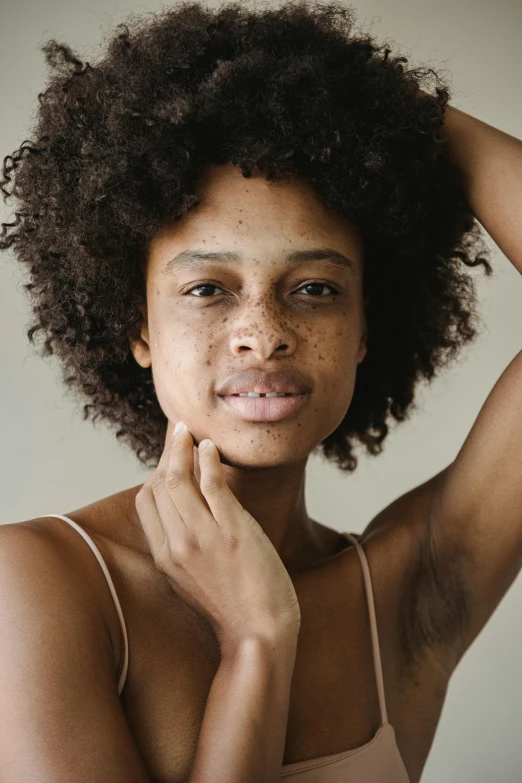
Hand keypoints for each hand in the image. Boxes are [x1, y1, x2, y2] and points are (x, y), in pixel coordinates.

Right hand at [135, 422, 301, 656]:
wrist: (259, 633)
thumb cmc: (232, 607)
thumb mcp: (191, 580)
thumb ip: (182, 548)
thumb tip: (183, 516)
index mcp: (164, 557)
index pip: (146, 501)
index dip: (154, 473)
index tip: (169, 457)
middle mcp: (176, 544)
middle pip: (159, 484)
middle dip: (167, 452)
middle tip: (178, 431)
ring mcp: (203, 537)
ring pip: (179, 479)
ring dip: (181, 447)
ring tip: (187, 430)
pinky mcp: (232, 530)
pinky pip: (212, 484)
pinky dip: (207, 460)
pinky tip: (209, 447)